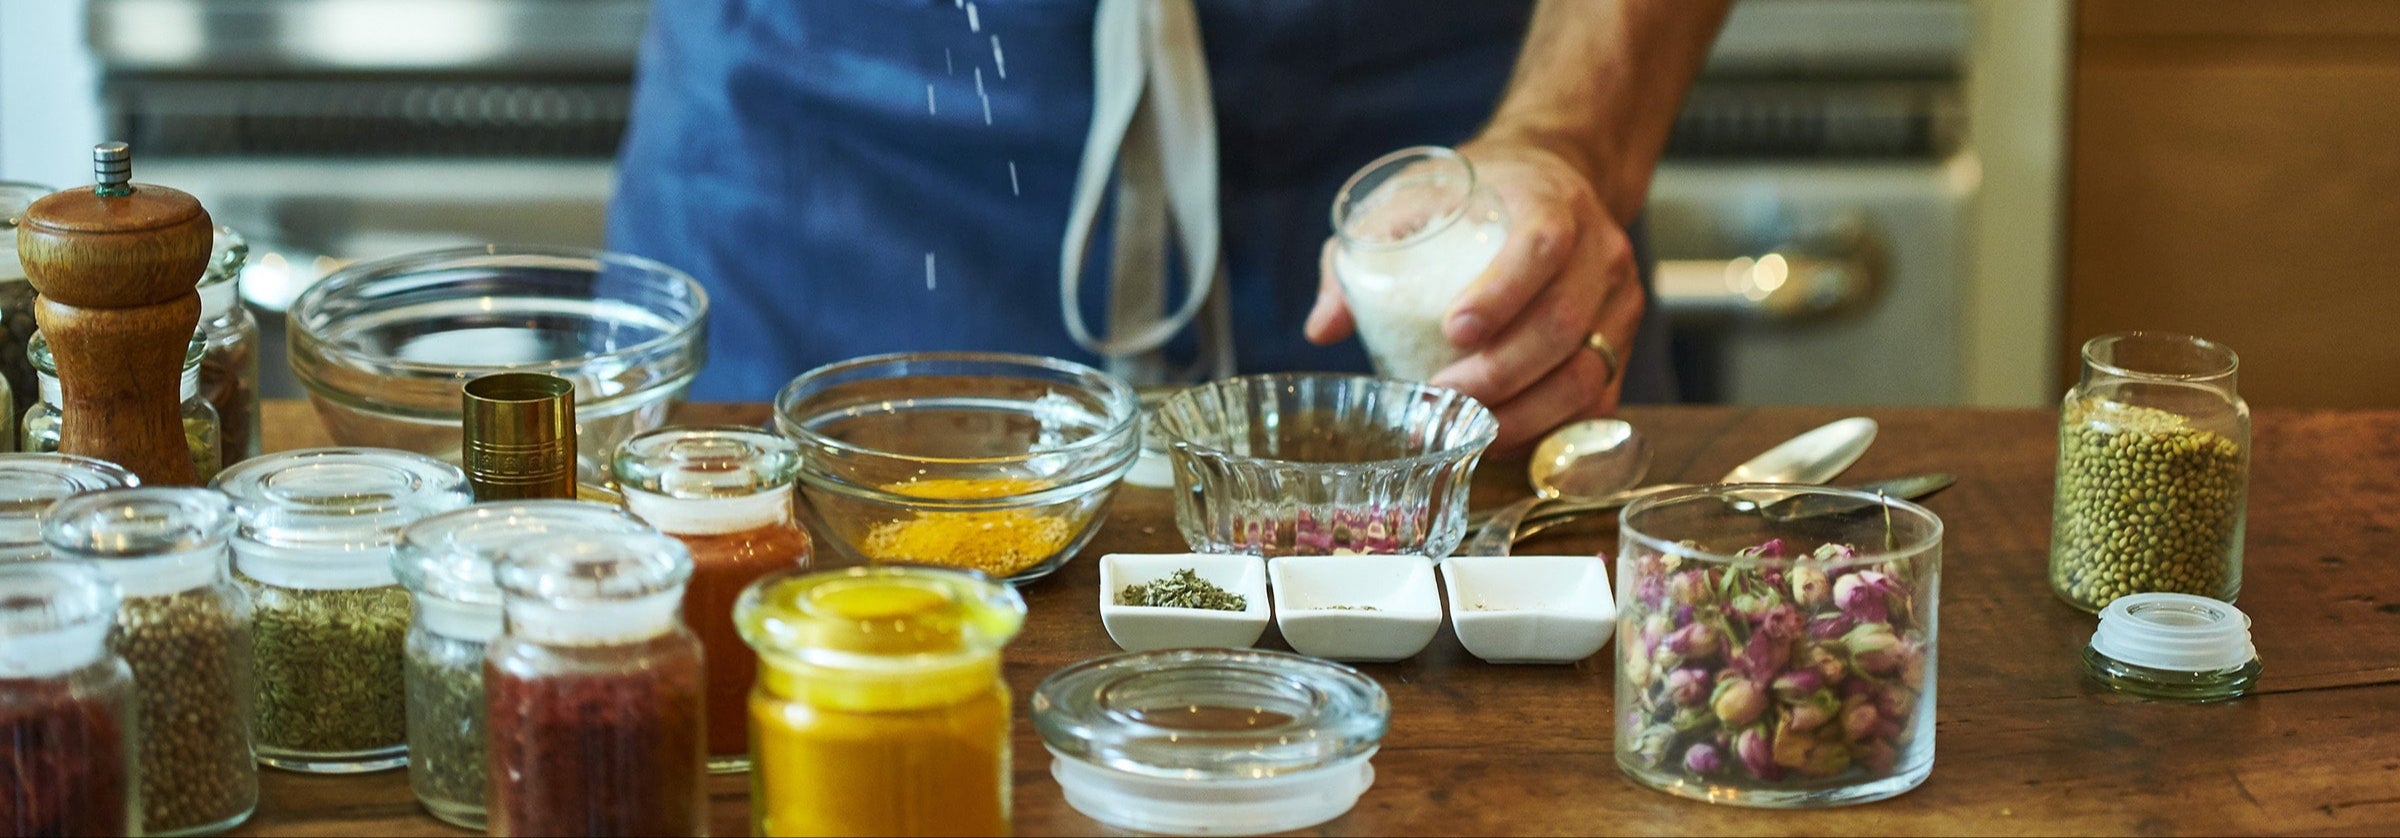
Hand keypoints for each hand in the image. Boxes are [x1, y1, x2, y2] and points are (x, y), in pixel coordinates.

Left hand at [1307, 139, 1643, 451]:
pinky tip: (1505, 439)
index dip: (1502, 294)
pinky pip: (1599, 399)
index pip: (1540, 247)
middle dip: (1499, 374)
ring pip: (1587, 372)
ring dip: (1526, 414)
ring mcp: (1618, 299)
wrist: (1550, 180)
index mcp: (1549, 202)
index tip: (1453, 330)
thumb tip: (1322, 328)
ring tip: (1469, 428)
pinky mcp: (1620, 341)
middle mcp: (1598, 250)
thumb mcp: (1411, 201)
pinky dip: (1553, 428)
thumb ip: (1363, 254)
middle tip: (1441, 396)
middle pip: (1562, 323)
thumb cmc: (1472, 196)